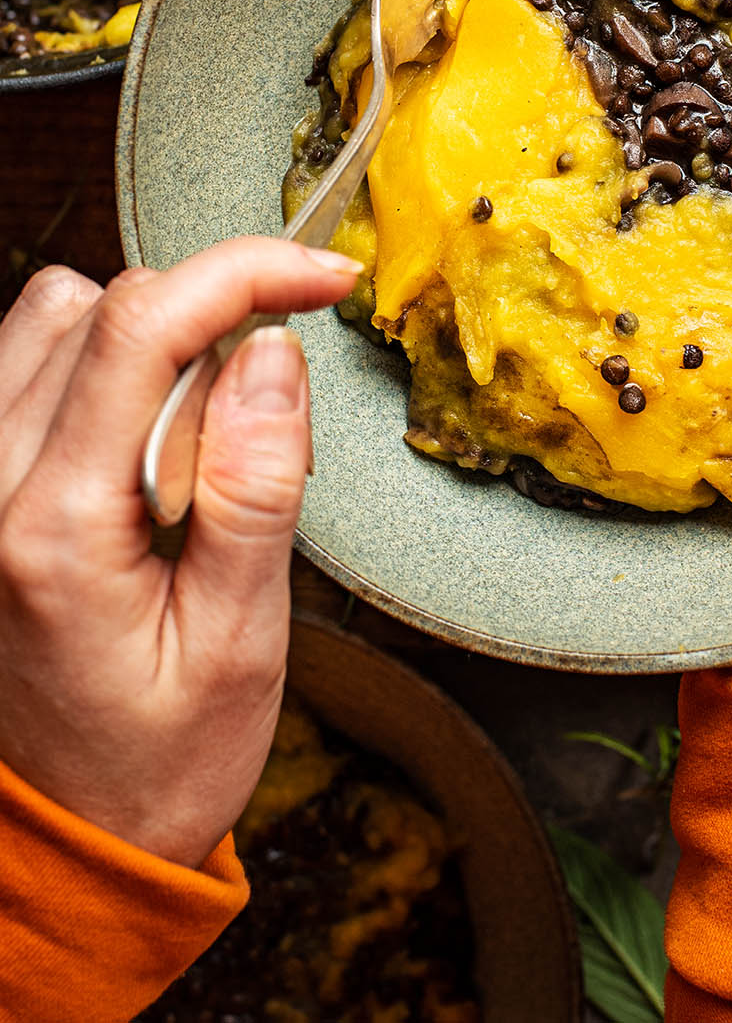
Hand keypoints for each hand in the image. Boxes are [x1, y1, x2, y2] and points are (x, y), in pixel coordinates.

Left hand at [0, 239, 358, 866]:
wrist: (68, 835)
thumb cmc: (157, 760)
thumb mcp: (238, 643)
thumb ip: (254, 490)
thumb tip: (272, 353)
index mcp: (54, 526)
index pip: (144, 327)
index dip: (248, 274)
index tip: (324, 278)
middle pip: (105, 304)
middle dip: (211, 319)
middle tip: (265, 418)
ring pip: (57, 311)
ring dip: (151, 336)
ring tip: (195, 441)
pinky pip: (29, 354)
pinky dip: (102, 358)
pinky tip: (141, 434)